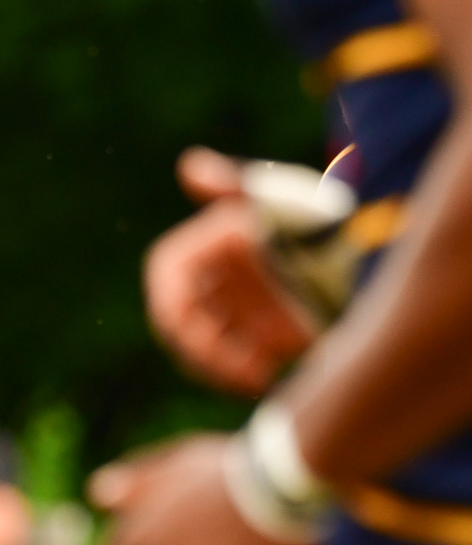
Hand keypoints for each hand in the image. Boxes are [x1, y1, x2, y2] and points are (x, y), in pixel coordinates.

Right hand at [143, 147, 316, 395]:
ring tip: (251, 376)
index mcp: (209, 246)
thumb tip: (190, 166)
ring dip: (217, 366)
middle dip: (196, 345)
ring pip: (205, 348)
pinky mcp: (266, 338)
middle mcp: (219, 280)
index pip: (168, 277)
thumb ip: (234, 185)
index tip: (184, 329)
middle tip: (225, 365)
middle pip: (181, 320)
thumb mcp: (278, 200)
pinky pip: (239, 365)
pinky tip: (266, 378)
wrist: (376, 259)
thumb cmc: (323, 222)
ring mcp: (240, 311)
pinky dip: (243, 375)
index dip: (169, 303)